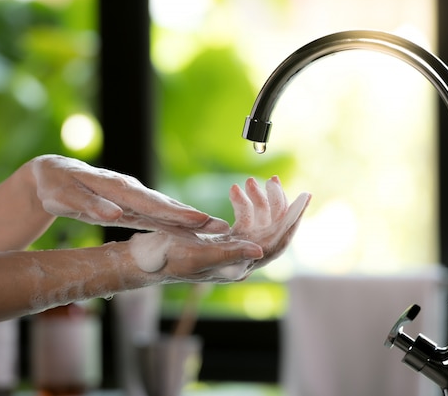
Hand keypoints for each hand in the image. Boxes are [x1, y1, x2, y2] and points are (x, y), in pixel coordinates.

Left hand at [29, 155, 228, 233]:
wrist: (53, 175)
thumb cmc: (57, 187)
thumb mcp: (65, 198)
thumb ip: (90, 205)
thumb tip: (114, 215)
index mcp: (116, 189)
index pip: (150, 204)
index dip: (175, 213)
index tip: (199, 220)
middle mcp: (130, 191)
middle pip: (166, 206)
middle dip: (194, 218)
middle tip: (222, 227)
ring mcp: (133, 197)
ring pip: (165, 209)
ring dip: (190, 220)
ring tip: (217, 229)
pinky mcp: (132, 204)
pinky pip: (157, 214)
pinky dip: (175, 221)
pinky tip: (191, 230)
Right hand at [128, 176, 309, 281]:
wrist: (144, 260)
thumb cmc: (166, 260)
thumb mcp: (197, 256)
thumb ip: (230, 254)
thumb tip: (261, 250)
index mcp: (238, 266)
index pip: (275, 243)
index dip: (291, 221)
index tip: (303, 197)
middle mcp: (240, 259)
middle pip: (271, 231)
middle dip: (276, 205)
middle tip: (273, 179)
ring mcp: (232, 248)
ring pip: (259, 223)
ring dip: (258, 201)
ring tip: (248, 182)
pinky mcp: (222, 239)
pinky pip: (244, 220)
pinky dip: (243, 204)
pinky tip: (235, 190)